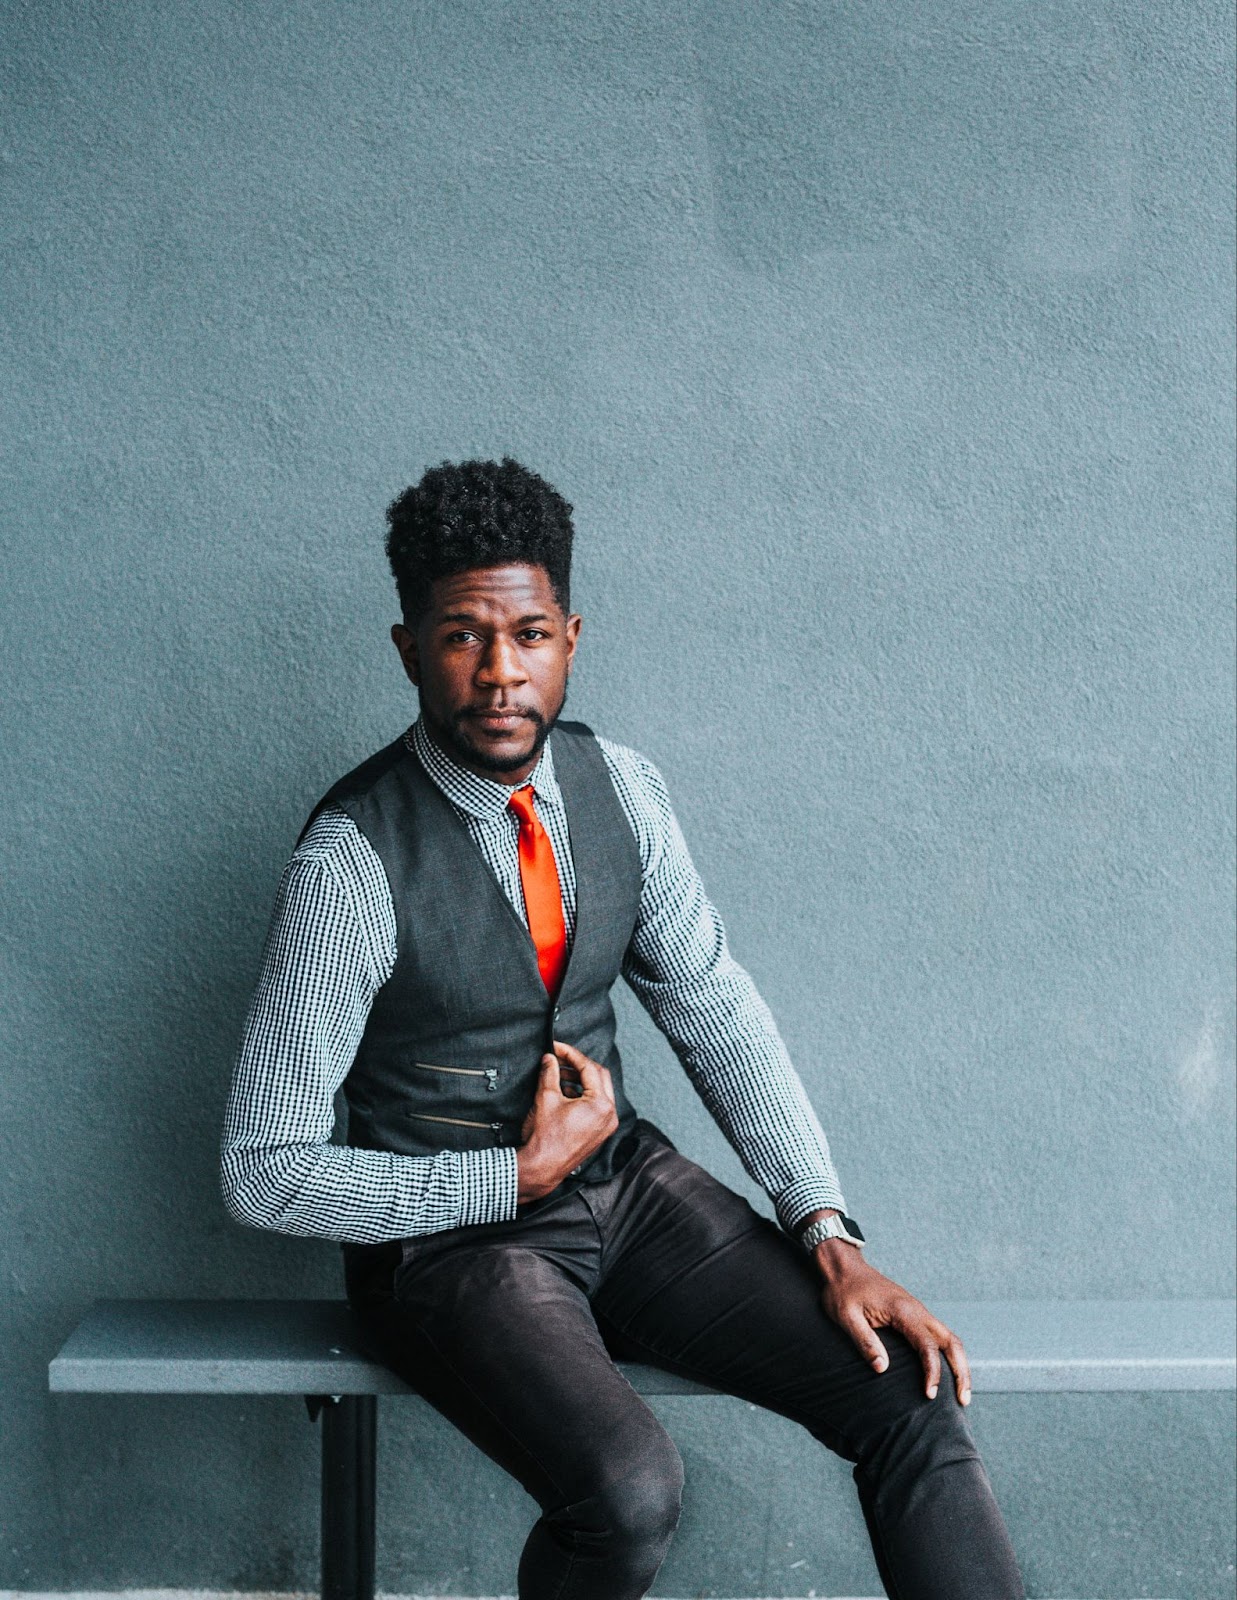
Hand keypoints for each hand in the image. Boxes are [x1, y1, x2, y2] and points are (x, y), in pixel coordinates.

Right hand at [515, 1040, 618, 1202]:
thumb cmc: (545, 1138)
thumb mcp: (546, 1098)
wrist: (542, 1167)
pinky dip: (582, 1095)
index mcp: (601, 1104)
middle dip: (578, 1065)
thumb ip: (550, 1073)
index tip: (557, 1048)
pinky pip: (596, 1105)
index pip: (589, 1068)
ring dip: (580, 1079)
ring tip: (559, 1073)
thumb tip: (550, 1059)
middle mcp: (609, 1115)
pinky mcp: (599, 1132)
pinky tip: (564, 1091)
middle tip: (560, 1058)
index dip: (571, 1054)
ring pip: (599, 1091)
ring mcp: (606, 1125)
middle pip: (599, 1076)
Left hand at [808, 1222, 971, 1405]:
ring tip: (962, 1393)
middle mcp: (917, 1310)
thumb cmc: (843, 1291)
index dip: (932, 1372)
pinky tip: (946, 1372)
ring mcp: (918, 1311)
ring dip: (959, 1364)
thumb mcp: (846, 1317)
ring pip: (949, 1338)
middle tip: (963, 1400)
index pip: (927, 1345)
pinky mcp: (914, 1314)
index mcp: (902, 1310)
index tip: (930, 1395)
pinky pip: (939, 1335)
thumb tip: (882, 1369)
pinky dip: (948, 1354)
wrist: (844, 1267)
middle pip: (951, 1341)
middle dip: (961, 1371)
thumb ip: (865, 1341)